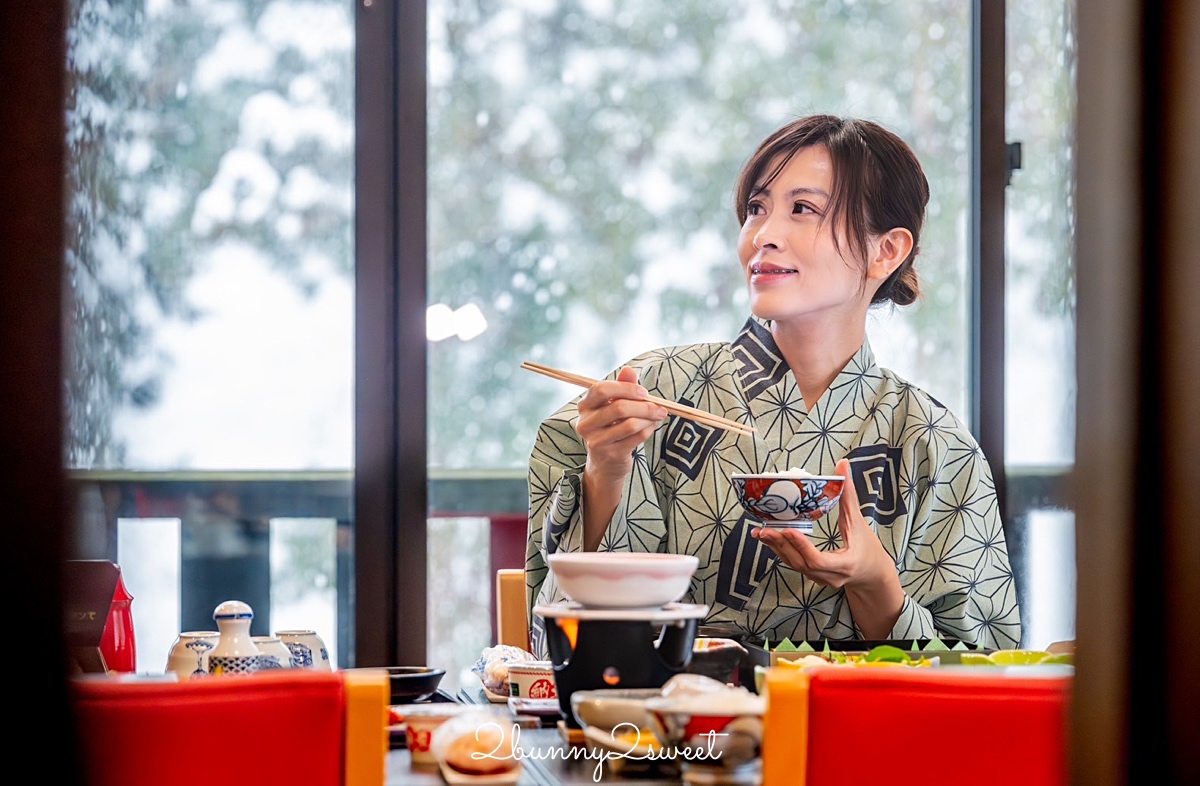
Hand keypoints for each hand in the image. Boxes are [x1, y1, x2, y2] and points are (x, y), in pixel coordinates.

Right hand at [577, 367, 667, 550]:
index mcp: (584, 407)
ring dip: (649, 418)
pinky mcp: (610, 454)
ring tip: (657, 416)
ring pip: (629, 423)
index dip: (625, 388)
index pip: (601, 390)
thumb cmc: (612, 428)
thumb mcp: (614, 406)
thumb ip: (622, 387)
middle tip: (659, 406)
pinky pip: (636, 437)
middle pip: (618, 407)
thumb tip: (629, 369)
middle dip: (644, 405)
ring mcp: (596, 441)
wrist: (605, 464)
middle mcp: (585, 424)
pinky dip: (648, 430)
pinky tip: (651, 427)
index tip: (643, 392)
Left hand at [750, 458, 903, 637]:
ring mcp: (821, 579)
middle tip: (764, 529)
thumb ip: (848, 494)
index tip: (788, 529)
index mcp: (845, 564)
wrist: (873, 574)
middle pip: (801, 563)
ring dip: (777, 548)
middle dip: (781, 545)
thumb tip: (843, 465)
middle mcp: (831, 576)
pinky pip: (795, 565)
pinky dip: (782, 551)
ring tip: (760, 532)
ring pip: (795, 565)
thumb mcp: (859, 521)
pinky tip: (770, 538)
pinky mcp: (813, 576)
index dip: (802, 545)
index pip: (818, 560)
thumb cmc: (869, 547)